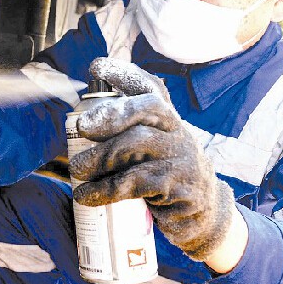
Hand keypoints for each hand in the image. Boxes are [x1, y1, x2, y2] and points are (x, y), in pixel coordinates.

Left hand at [69, 58, 234, 260]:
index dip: (124, 74)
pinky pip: (136, 182)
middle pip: (148, 108)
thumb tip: (80, 125)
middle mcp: (176, 131)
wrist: (206, 216)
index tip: (96, 67)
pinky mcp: (178, 188)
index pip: (150, 88)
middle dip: (112, 113)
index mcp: (167, 119)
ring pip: (138, 143)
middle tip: (82, 127)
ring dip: (100, 156)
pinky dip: (105, 189)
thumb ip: (127, 133)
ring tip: (76, 169)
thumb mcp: (152, 149)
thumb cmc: (166, 175)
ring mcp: (181, 158)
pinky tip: (85, 195)